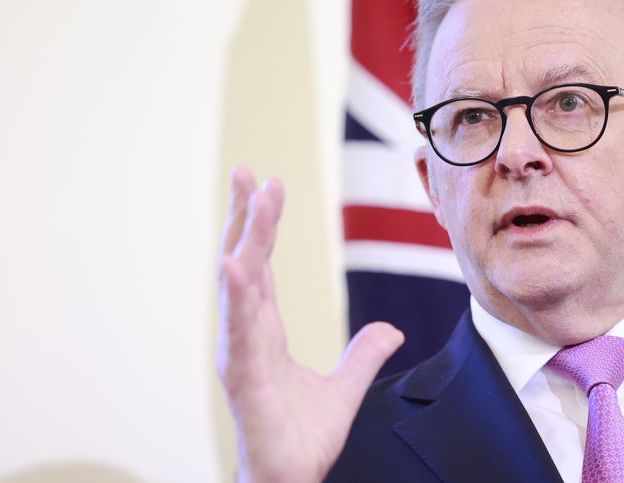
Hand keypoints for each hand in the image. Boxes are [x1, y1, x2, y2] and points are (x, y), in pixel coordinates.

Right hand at [216, 166, 403, 482]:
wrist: (291, 481)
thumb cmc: (302, 440)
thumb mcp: (346, 388)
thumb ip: (365, 355)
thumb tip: (391, 330)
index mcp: (265, 330)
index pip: (261, 265)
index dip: (261, 225)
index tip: (267, 184)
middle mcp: (246, 334)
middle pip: (244, 262)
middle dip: (245, 216)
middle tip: (247, 171)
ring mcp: (240, 352)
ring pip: (239, 284)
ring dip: (245, 238)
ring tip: (251, 198)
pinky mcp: (241, 376)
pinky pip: (237, 329)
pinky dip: (234, 295)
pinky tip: (232, 263)